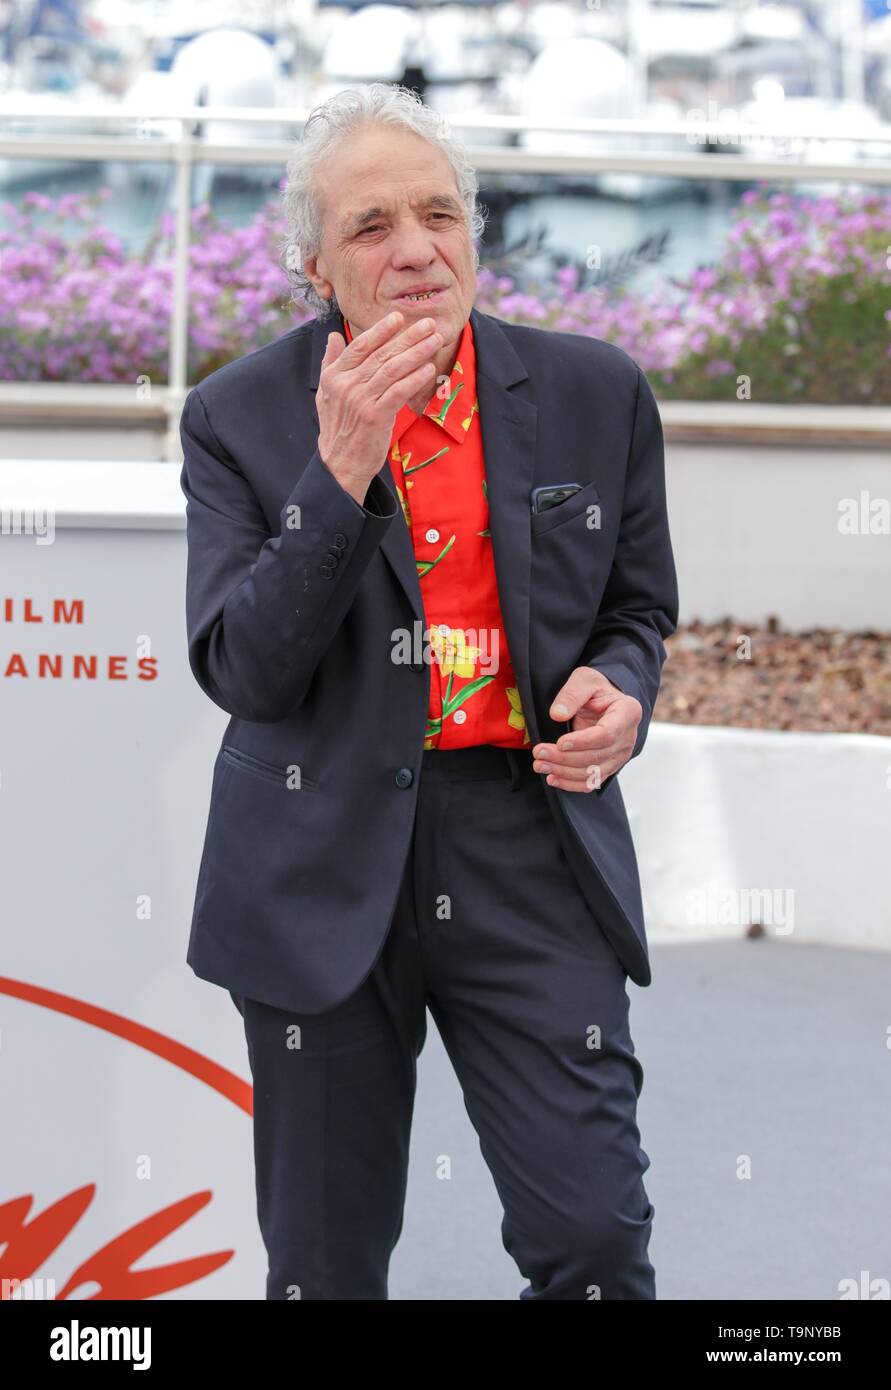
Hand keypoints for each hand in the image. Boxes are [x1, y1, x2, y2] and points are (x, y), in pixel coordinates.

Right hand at [316, 311, 441, 502]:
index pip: (360, 346)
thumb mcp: (326, 393)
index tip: (399, 317)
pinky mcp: (375, 416)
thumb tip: (333, 336)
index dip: (381, 330)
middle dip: (408, 336)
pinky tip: (428, 369)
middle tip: (428, 324)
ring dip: (417, 352)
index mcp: (334, 376)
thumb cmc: (338, 428)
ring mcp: (361, 400)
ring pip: (393, 369)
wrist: (340, 464)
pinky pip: (399, 391)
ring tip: (434, 340)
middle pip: (381, 353)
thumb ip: (330, 362)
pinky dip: (415, 378)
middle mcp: (347, 385)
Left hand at [532, 667, 642, 791]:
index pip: (607, 734)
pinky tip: (552, 778)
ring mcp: (620, 755)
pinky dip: (571, 784)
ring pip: (593, 772)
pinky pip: (592, 782)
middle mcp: (628, 738)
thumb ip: (572, 694)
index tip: (560, 743)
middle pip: (597, 757)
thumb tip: (557, 715)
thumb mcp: (584, 679)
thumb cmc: (596, 689)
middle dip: (565, 758)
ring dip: (564, 772)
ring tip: (539, 765)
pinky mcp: (609, 767)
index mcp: (628, 712)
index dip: (583, 742)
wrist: (604, 701)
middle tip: (538, 753)